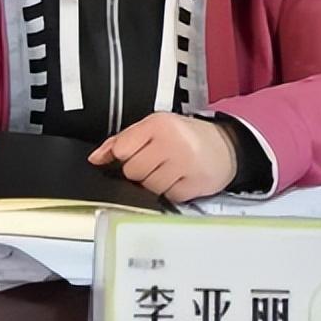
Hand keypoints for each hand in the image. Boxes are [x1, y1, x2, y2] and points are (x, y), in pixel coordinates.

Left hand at [88, 113, 236, 202]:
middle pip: (132, 171)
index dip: (123, 156)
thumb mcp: (154, 128)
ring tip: (168, 171)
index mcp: (158, 123)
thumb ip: (122, 141)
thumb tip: (96, 158)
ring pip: (147, 187)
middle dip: (139, 172)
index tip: (131, 155)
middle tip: (155, 162)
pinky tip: (179, 179)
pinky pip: (166, 197)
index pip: (121, 148)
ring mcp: (184, 165)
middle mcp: (172, 142)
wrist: (224, 147)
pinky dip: (169, 192)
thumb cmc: (185, 137)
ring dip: (153, 184)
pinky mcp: (193, 185)